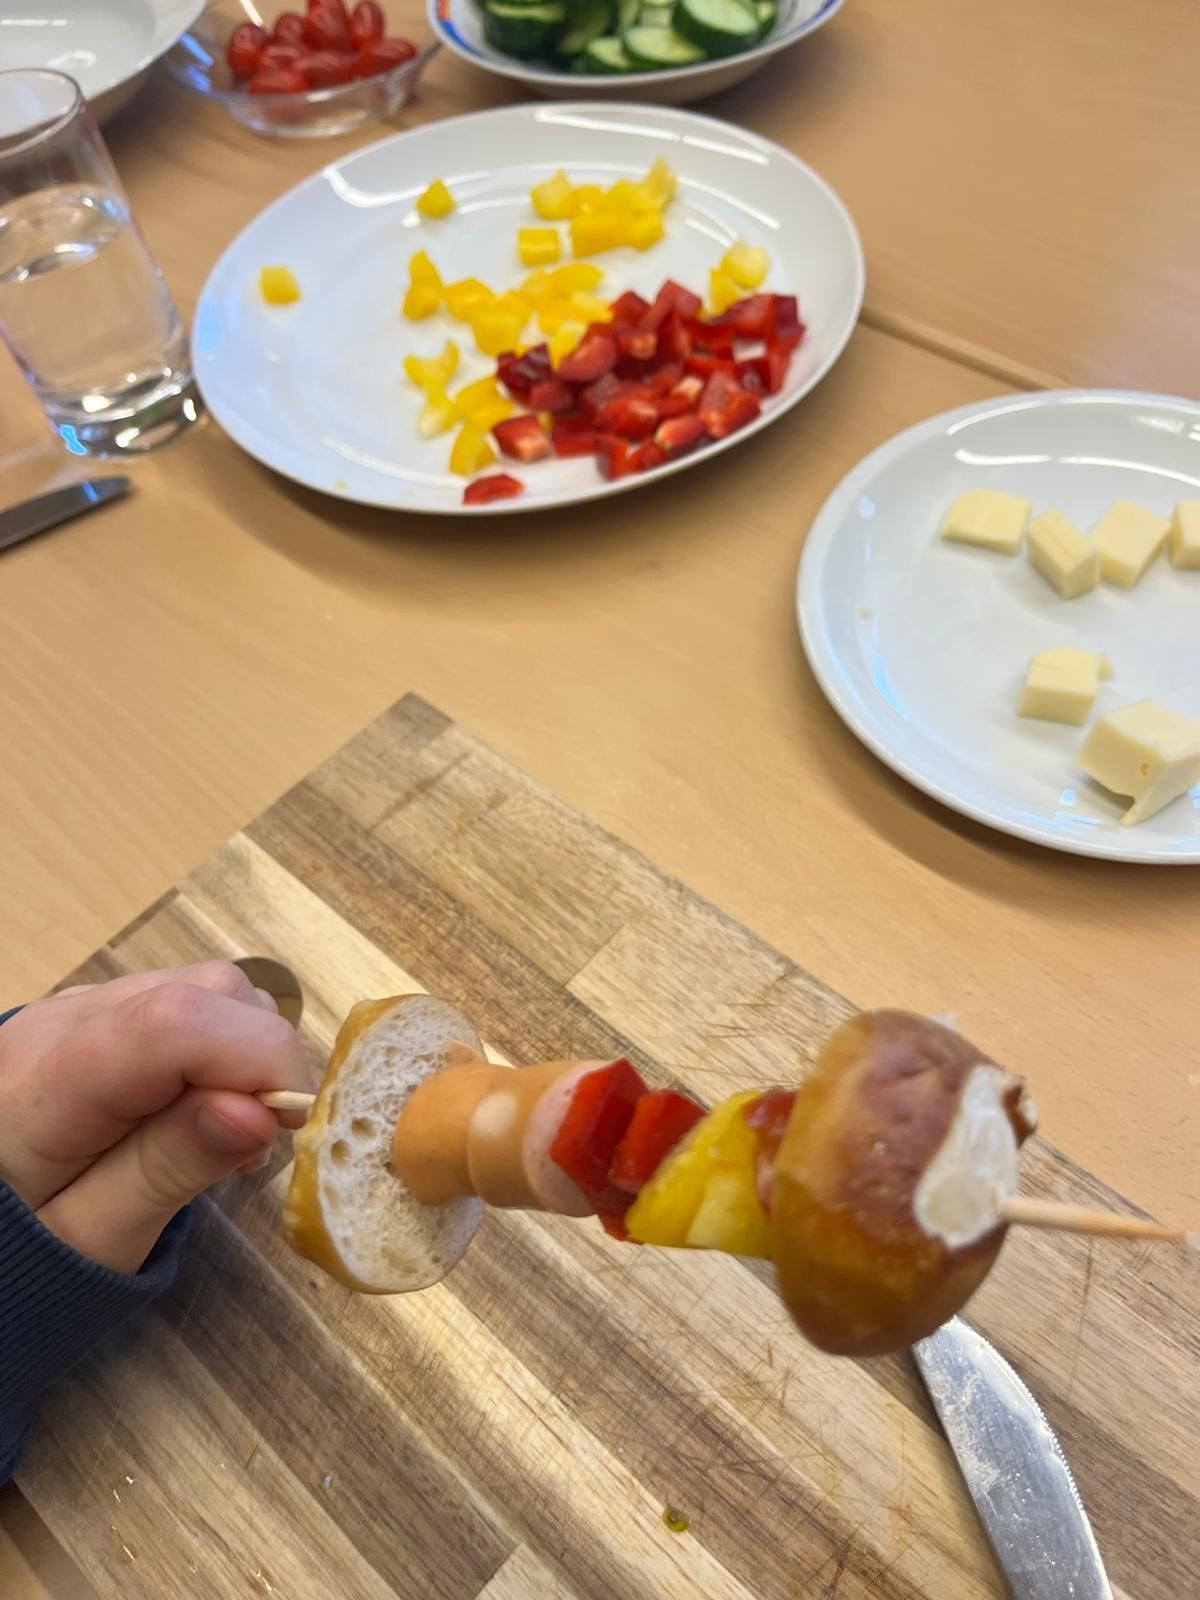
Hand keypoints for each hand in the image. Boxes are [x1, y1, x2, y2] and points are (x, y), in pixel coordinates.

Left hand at [0, 962, 314, 1274]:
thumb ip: (168, 1168)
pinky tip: (197, 1109)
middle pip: (210, 992)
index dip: (260, 1061)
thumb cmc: (25, 1250)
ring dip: (245, 1053)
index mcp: (52, 1077)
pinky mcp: (101, 1010)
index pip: (179, 1022)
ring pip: (211, 988)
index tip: (286, 1127)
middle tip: (247, 1149)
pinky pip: (190, 1000)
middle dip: (261, 1059)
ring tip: (219, 1135)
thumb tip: (261, 1110)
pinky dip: (220, 1048)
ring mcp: (84, 1002)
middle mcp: (69, 1016)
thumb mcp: (93, 1236)